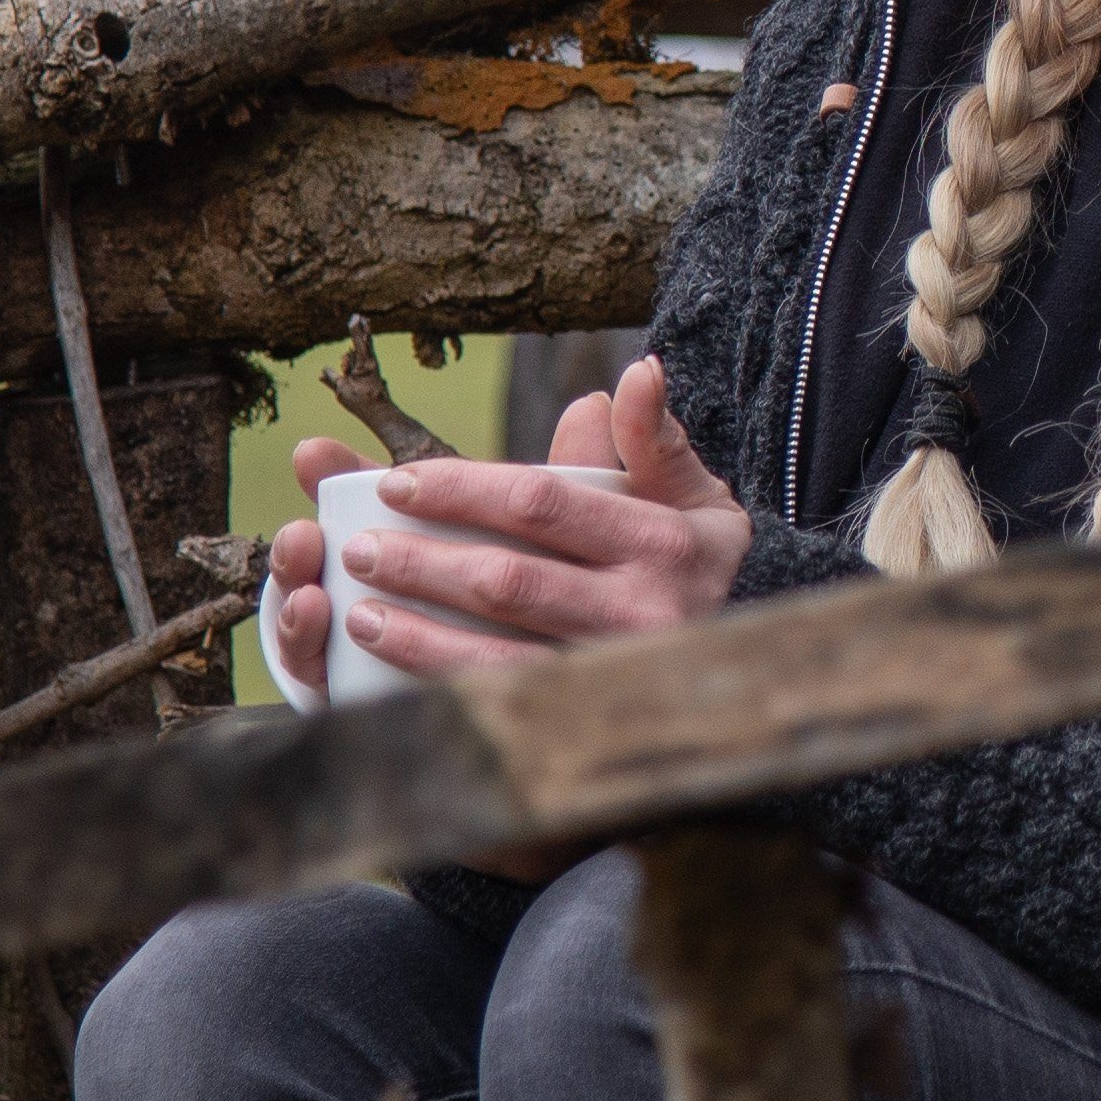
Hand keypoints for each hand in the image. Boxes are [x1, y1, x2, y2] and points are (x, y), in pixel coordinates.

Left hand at [261, 356, 746, 699]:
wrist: (743, 663)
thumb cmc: (695, 560)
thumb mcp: (692, 494)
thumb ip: (654, 438)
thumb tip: (637, 373)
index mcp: (662, 542)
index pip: (541, 504)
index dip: (461, 490)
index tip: (396, 482)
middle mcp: (644, 613)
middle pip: (509, 581)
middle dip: (423, 562)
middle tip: (358, 547)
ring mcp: (614, 677)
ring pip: (498, 656)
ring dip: (418, 634)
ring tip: (357, 608)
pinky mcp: (589, 727)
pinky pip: (501, 708)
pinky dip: (439, 688)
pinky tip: (394, 673)